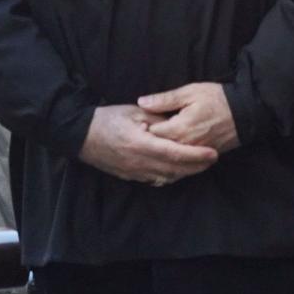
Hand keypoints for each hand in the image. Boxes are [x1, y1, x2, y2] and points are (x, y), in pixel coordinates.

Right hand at [78, 104, 217, 186]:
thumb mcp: (134, 112)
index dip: (196, 155)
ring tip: (199, 164)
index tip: (212, 153)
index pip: (175, 153)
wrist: (81, 136)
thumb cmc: (107, 119)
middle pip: (175, 170)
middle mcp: (140, 163)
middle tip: (212, 159)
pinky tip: (177, 170)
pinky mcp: (130, 176)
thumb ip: (158, 120)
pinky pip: (155, 180)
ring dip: (185, 173)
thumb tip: (177, 125)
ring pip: (167, 178)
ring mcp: (135, 172)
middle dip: (196, 166)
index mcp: (141, 145)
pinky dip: (170, 176)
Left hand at [136, 82, 240, 154]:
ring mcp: (194, 155)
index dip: (143, 127)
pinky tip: (167, 155)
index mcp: (179, 129)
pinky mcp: (202, 159)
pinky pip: (182, 164)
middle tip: (144, 132)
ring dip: (160, 152)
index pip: (150, 134)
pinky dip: (173, 161)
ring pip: (169, 158)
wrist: (246, 113)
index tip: (140, 121)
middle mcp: (185, 146)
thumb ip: (164, 100)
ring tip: (156, 142)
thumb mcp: (190, 93)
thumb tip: (141, 102)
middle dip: (150, 141)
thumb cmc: (216, 99)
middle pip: (158, 148)